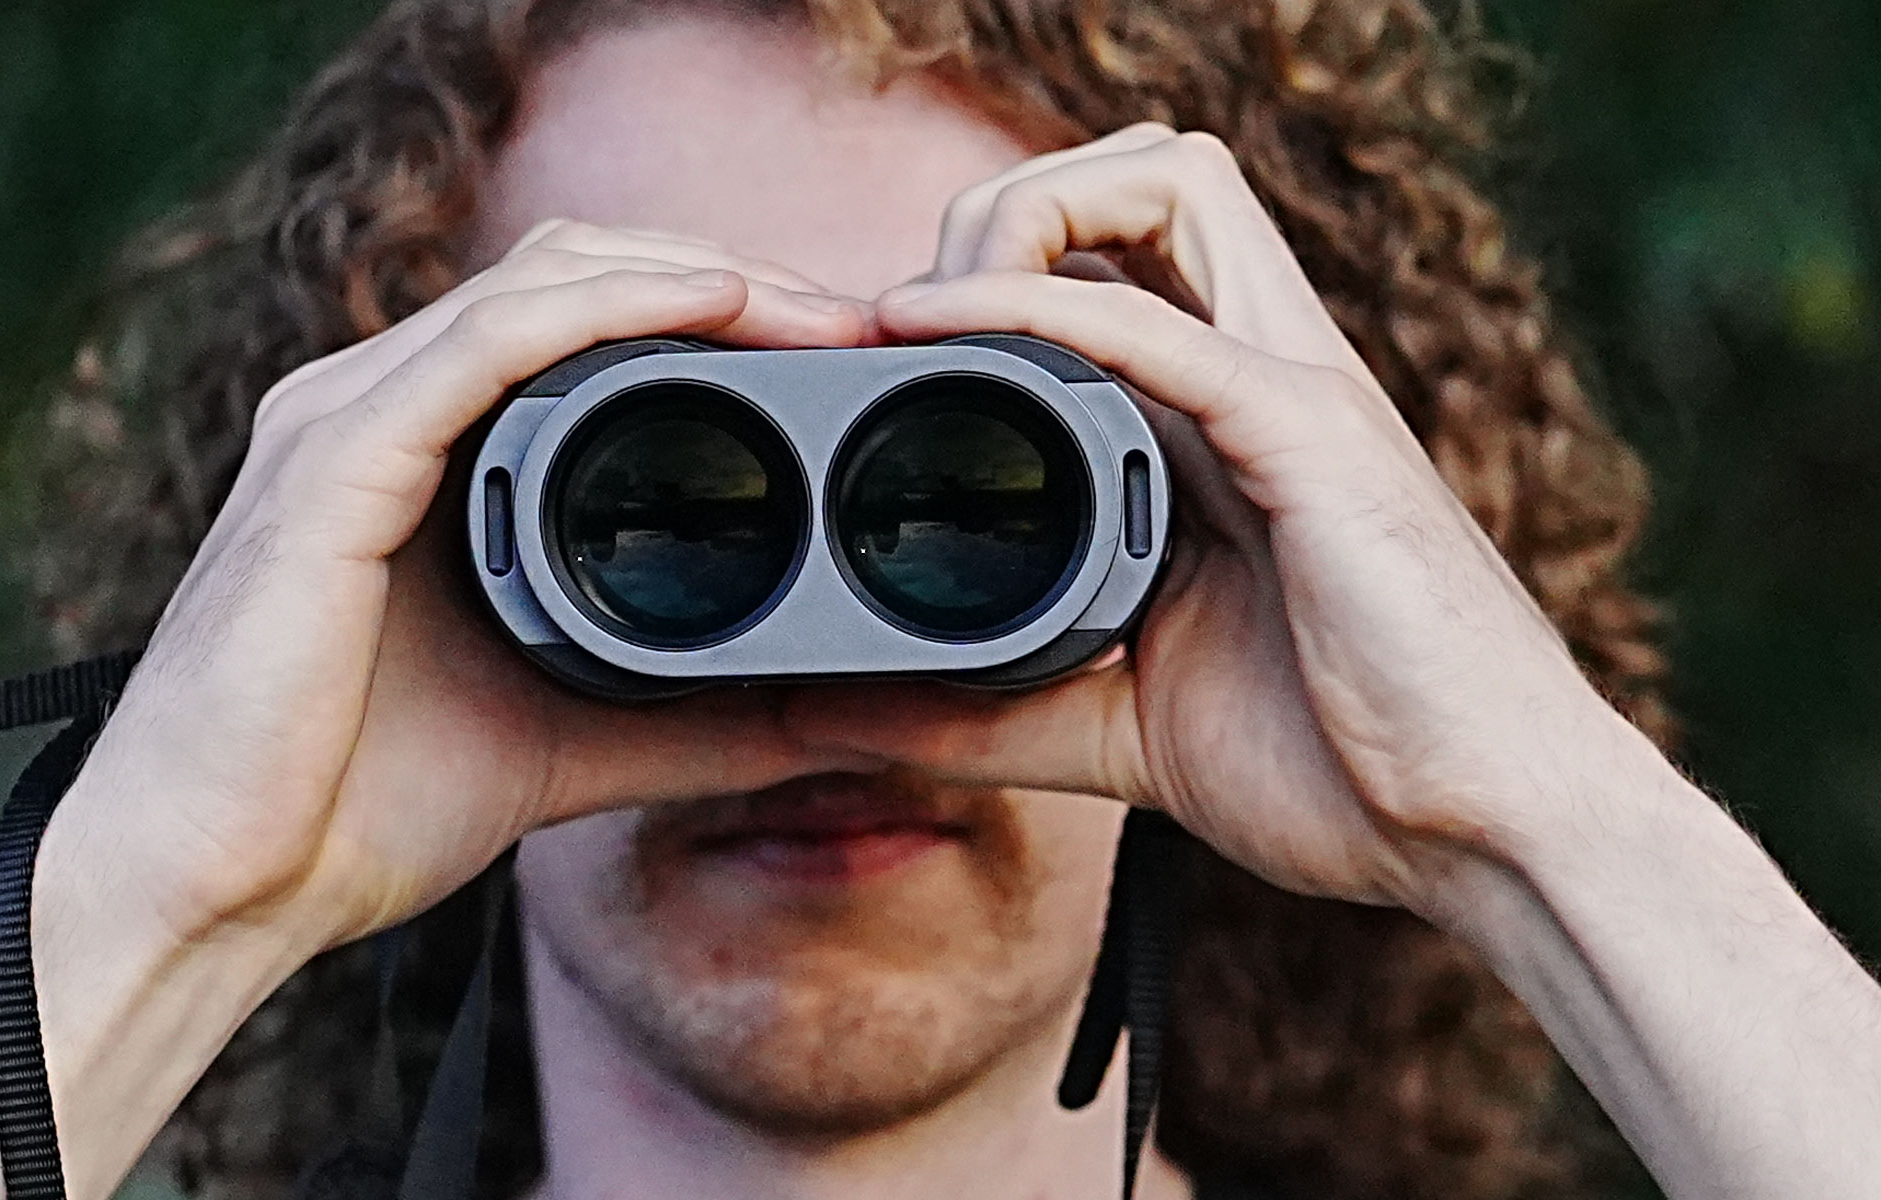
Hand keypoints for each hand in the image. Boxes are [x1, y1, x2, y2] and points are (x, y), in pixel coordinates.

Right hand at [65, 221, 879, 952]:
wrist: (217, 887)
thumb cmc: (357, 808)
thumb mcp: (579, 738)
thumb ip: (704, 720)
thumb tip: (837, 720)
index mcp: (427, 451)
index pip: (587, 323)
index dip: (722, 313)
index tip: (845, 357)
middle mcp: (379, 407)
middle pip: (579, 274)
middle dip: (732, 277)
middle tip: (860, 323)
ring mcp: (346, 421)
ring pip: (542, 281)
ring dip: (694, 274)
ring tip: (821, 311)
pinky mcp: (329, 464)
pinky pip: (483, 344)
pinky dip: (608, 310)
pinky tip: (714, 303)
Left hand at [791, 124, 1650, 910]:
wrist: (1484, 836)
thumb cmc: (1339, 768)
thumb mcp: (1111, 725)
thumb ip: (972, 713)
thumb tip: (818, 715)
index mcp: (1222, 426)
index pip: (1115, 256)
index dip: (992, 272)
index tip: (880, 362)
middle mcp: (1262, 377)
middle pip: (1142, 177)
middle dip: (1004, 209)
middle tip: (908, 327)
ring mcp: (1295, 391)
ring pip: (1168, 184)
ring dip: (1024, 212)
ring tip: (926, 313)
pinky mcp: (1313, 439)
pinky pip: (1160, 326)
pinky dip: (1036, 307)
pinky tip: (933, 325)